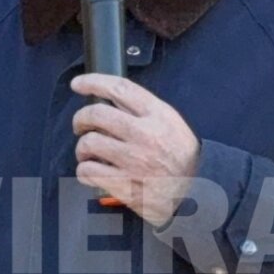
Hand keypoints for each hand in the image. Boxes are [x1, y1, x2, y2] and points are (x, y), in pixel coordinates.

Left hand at [70, 74, 200, 226]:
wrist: (196, 192)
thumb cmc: (180, 156)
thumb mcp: (170, 123)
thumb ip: (142, 110)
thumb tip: (107, 98)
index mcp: (158, 115)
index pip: (120, 88)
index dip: (93, 82)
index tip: (78, 84)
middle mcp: (145, 135)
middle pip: (96, 114)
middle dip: (80, 118)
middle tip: (80, 126)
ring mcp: (134, 161)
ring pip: (88, 143)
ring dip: (82, 148)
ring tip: (88, 153)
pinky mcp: (125, 185)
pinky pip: (88, 171)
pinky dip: (84, 171)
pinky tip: (92, 171)